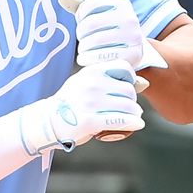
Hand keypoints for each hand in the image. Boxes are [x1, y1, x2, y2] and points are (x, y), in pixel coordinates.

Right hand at [19, 62, 145, 153]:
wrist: (47, 121)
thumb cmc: (72, 102)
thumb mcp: (89, 85)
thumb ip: (114, 81)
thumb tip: (145, 83)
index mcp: (90, 71)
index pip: (124, 67)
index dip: (130, 78)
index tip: (126, 89)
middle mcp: (91, 84)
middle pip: (129, 90)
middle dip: (132, 100)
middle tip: (128, 108)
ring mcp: (89, 102)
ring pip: (128, 106)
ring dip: (134, 113)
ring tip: (132, 117)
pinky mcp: (89, 121)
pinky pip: (120, 120)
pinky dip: (133, 123)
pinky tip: (137, 125)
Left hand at [59, 0, 143, 67]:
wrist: (131, 52)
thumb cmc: (109, 30)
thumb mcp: (98, 15)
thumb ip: (80, 6)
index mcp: (122, 4)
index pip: (91, 4)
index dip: (80, 15)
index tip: (82, 23)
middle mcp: (130, 18)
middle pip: (90, 23)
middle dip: (80, 33)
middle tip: (82, 39)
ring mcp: (133, 37)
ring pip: (94, 41)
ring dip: (83, 47)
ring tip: (84, 50)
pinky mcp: (132, 55)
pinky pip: (100, 56)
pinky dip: (87, 58)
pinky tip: (86, 58)